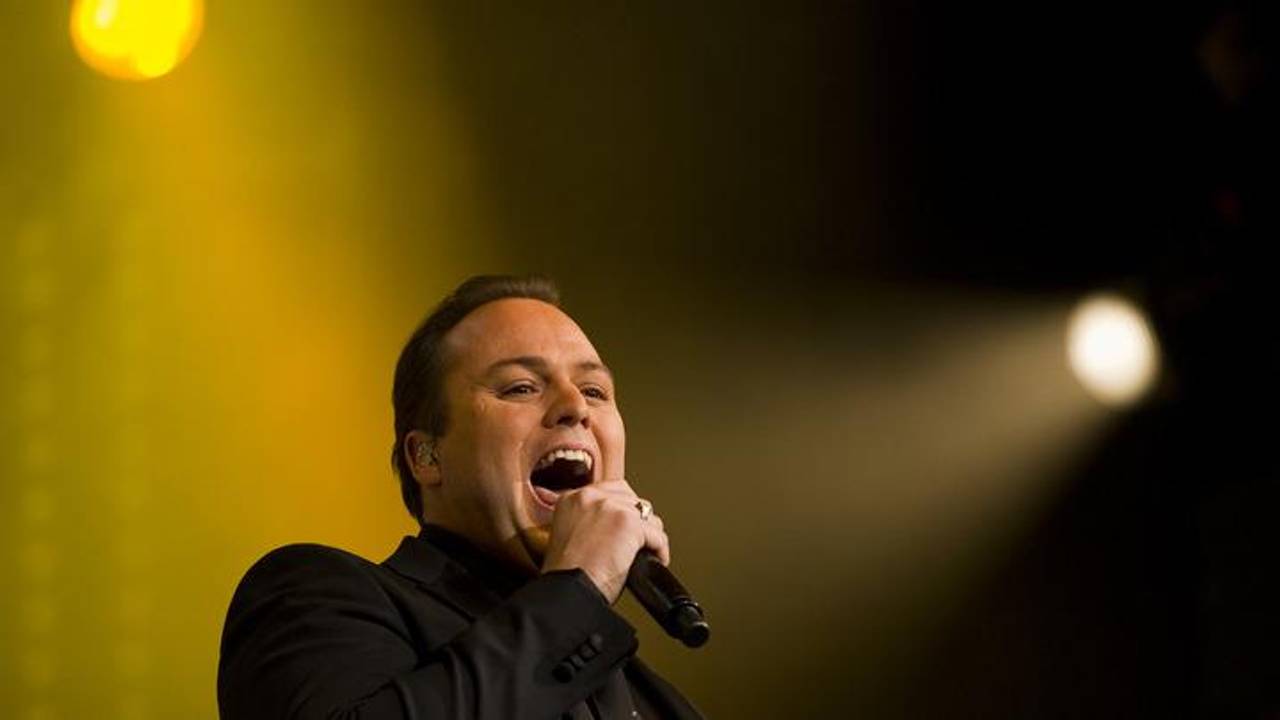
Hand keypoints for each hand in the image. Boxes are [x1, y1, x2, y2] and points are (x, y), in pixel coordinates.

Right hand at [539, 478, 669, 603]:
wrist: (569, 591)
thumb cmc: (567, 574)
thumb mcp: (567, 536)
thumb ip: (586, 522)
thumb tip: (610, 527)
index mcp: (572, 499)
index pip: (610, 491)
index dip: (623, 510)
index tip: (626, 527)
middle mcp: (589, 497)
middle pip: (632, 498)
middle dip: (638, 521)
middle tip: (637, 542)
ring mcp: (610, 507)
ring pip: (647, 515)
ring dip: (650, 535)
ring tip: (646, 552)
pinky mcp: (628, 523)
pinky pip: (657, 535)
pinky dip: (660, 551)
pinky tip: (655, 561)